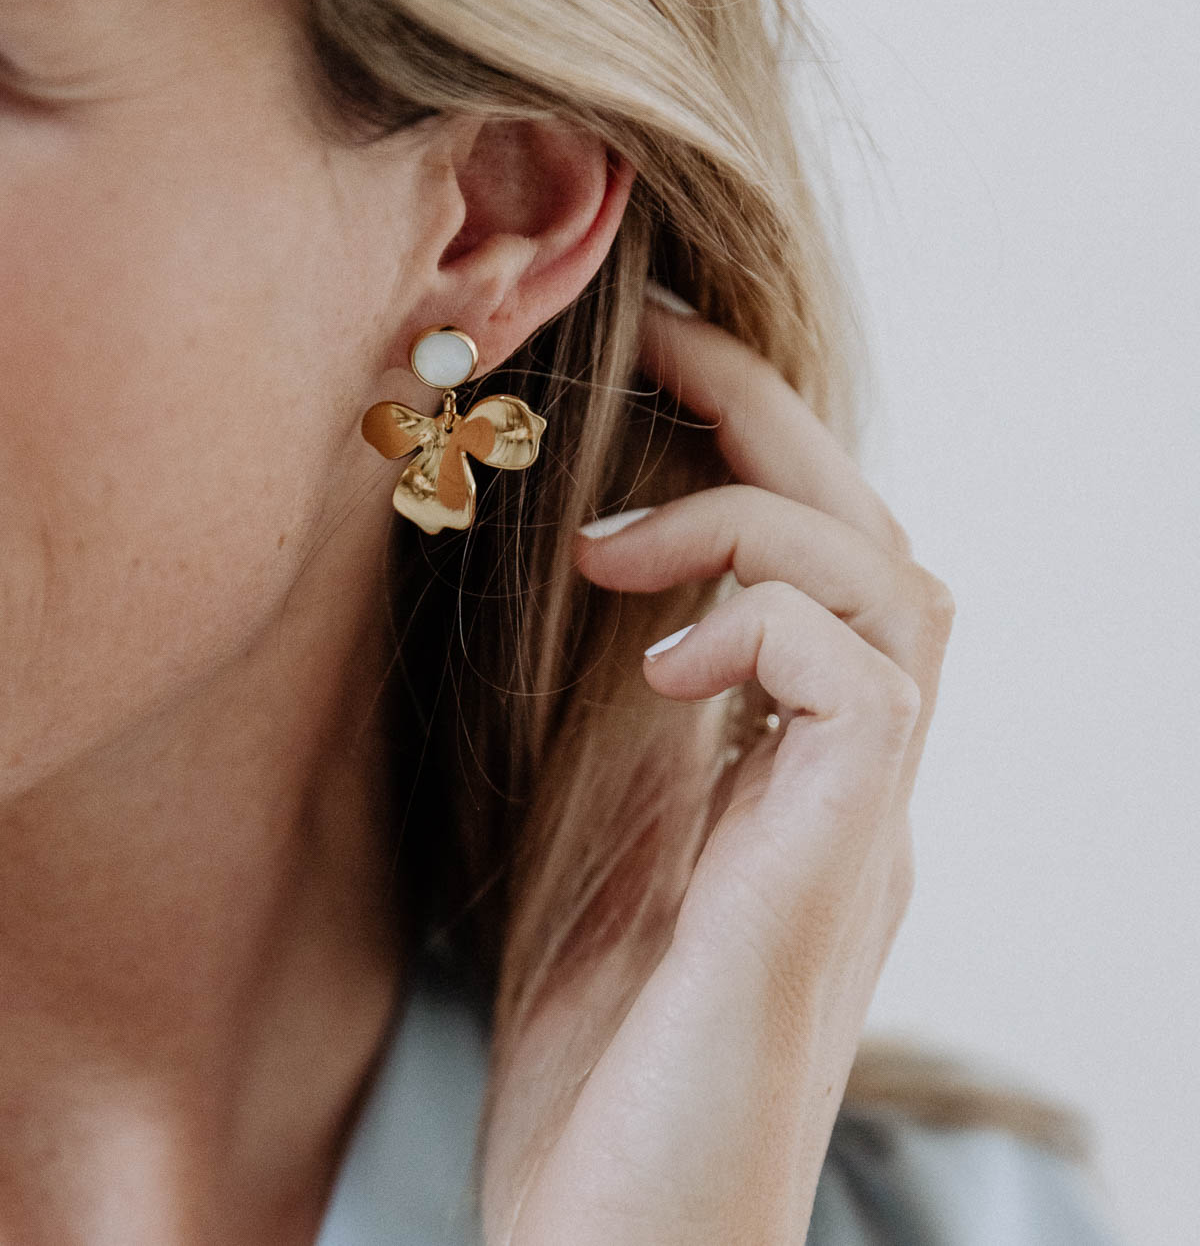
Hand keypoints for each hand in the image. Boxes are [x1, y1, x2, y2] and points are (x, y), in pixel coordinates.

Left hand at [482, 303, 954, 1244]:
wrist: (623, 1230)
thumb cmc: (600, 1043)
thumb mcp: (596, 825)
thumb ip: (636, 700)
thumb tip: (625, 561)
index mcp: (792, 762)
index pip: (817, 557)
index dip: (747, 435)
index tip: (652, 350)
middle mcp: (854, 776)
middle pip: (878, 540)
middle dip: (774, 421)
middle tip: (665, 340)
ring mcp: (864, 819)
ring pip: (896, 588)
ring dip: (762, 517)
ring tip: (621, 546)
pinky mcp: (846, 860)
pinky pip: (860, 677)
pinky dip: (760, 622)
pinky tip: (660, 660)